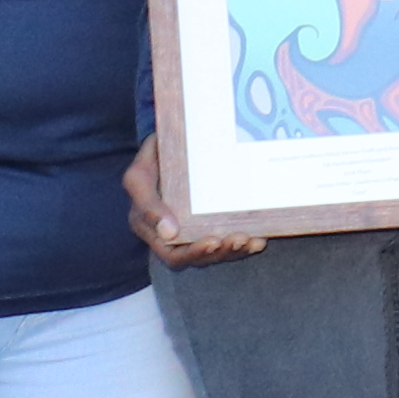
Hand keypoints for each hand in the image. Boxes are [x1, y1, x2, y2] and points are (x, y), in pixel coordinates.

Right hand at [125, 135, 257, 267]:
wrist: (174, 140)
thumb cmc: (152, 159)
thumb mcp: (139, 177)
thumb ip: (148, 204)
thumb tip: (169, 233)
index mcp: (153, 231)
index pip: (173, 255)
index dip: (193, 254)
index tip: (213, 241)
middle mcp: (176, 236)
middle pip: (200, 257)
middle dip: (221, 252)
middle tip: (239, 239)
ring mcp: (198, 228)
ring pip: (218, 251)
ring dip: (236, 250)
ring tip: (252, 240)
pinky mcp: (216, 219)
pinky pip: (231, 237)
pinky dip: (246, 243)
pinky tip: (260, 239)